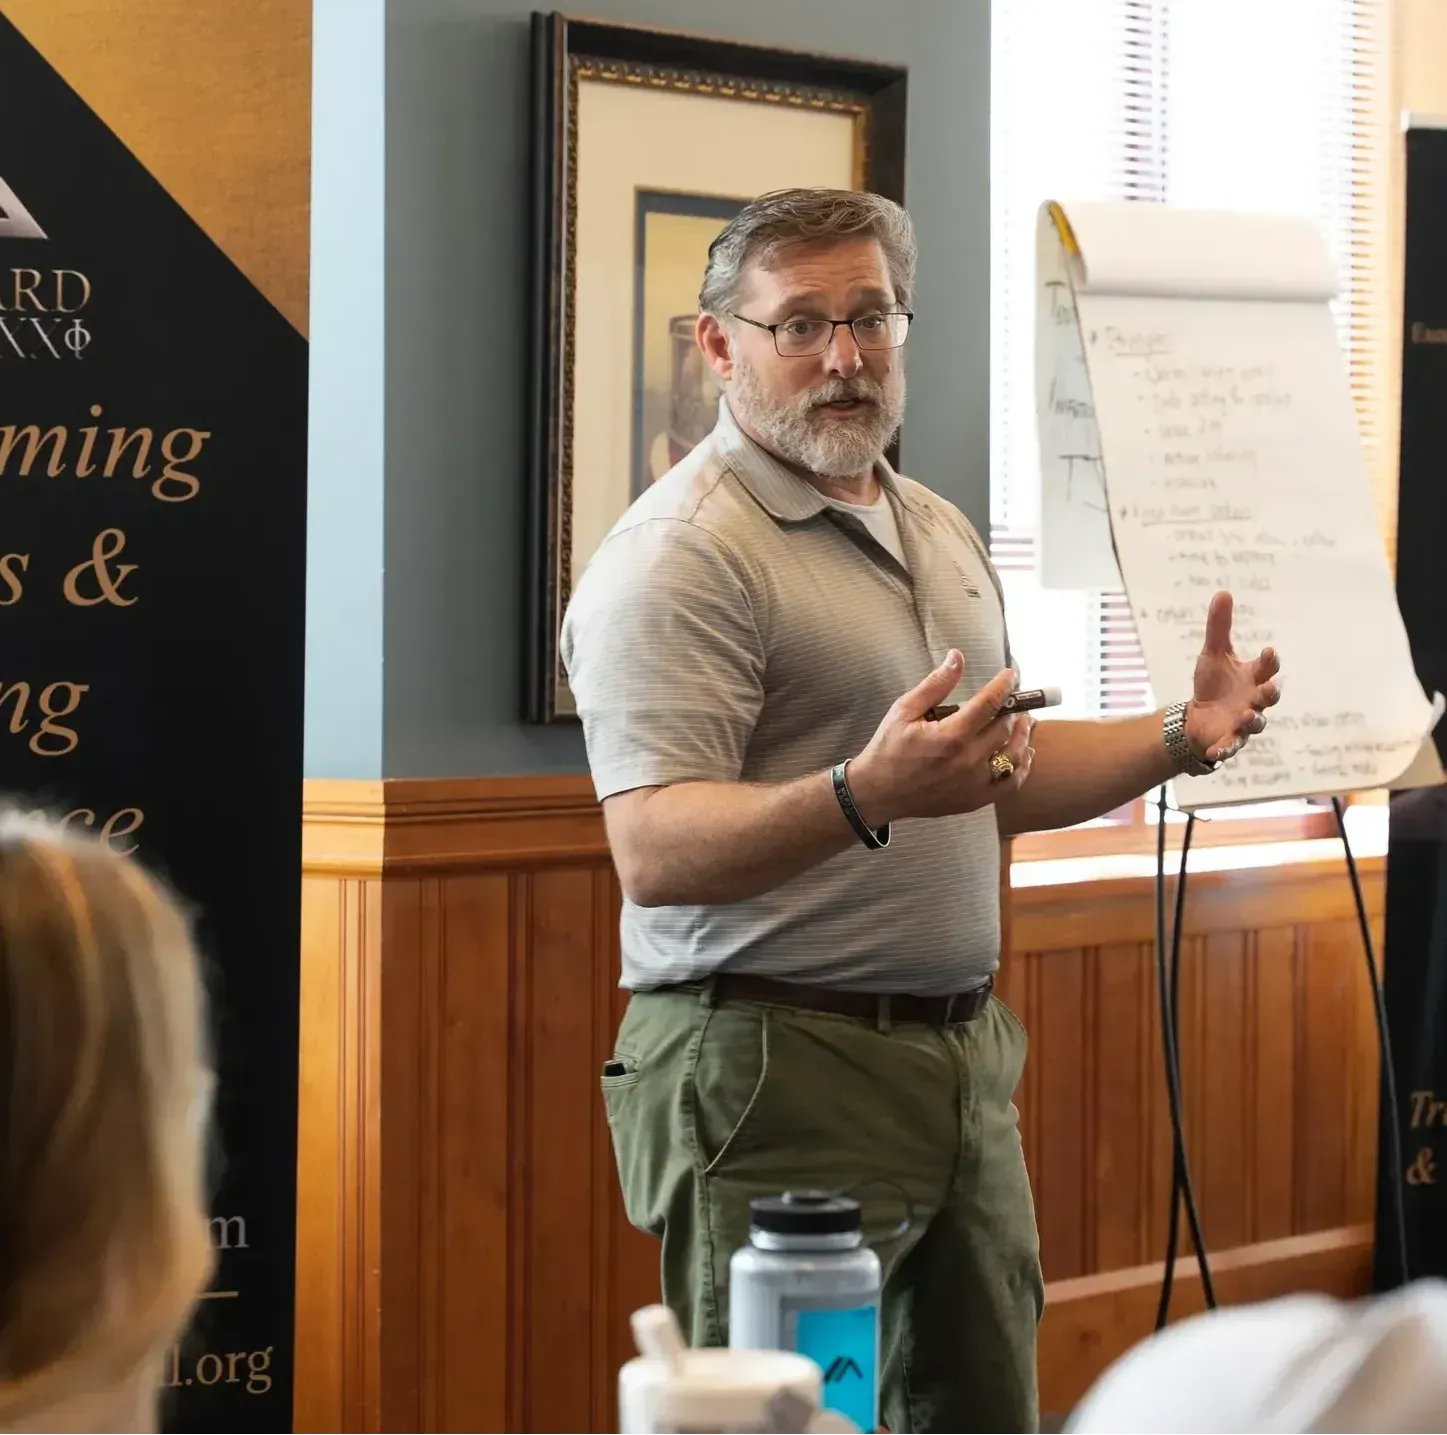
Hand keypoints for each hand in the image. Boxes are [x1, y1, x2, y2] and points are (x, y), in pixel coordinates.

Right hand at [847, 651, 1034, 825]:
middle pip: (1004, 728)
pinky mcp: (975, 799)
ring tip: (1026, 721)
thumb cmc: (888, 750)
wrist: (878, 793)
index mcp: (950, 736)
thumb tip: (957, 657)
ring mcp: (973, 783)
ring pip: (1014, 756)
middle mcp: (967, 761)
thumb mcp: (904, 710)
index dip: (1004, 686)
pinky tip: (1024, 752)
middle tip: (1016, 699)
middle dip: (1014, 709)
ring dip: (1023, 735)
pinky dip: (1023, 767)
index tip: (1010, 675)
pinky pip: (1010, 783)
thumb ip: (935, 685)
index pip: (989, 704)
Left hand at [1185, 591, 1282, 762]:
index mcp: (1253, 678)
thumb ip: (1219, 628)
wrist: (1199, 716)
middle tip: (1269, 688)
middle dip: (1271, 692)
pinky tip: (1212, 752)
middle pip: (1270, 696)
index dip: (1269, 661)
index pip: (1267, 667)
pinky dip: (1224, 750)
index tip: (1268, 651)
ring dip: (1254, 719)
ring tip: (1248, 714)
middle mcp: (1255, 700)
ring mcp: (1244, 722)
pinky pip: (1230, 747)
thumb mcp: (1213, 654)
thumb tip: (1223, 592)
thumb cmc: (1213, 683)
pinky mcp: (1230, 740)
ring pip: (1257, 723)